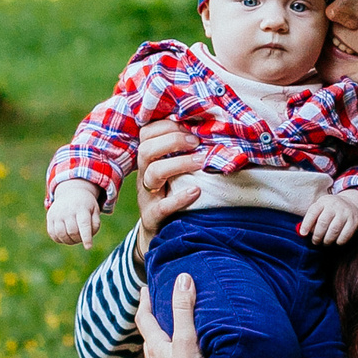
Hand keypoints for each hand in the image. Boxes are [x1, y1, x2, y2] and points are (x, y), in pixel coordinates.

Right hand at [46, 181, 102, 247]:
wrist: (71, 192)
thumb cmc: (86, 205)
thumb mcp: (95, 211)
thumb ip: (95, 225)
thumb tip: (88, 238)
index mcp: (81, 208)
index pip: (84, 225)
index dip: (86, 237)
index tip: (88, 247)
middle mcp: (67, 210)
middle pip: (73, 232)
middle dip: (79, 239)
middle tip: (82, 238)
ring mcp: (57, 213)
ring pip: (61, 235)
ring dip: (69, 241)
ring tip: (75, 238)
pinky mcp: (50, 217)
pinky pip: (53, 234)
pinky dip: (60, 239)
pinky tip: (66, 236)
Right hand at [133, 120, 204, 254]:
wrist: (160, 232)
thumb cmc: (173, 193)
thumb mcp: (175, 170)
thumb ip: (186, 150)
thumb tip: (213, 126)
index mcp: (149, 159)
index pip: (147, 132)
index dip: (166, 125)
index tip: (190, 125)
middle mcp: (144, 175)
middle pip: (146, 149)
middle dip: (172, 140)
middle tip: (196, 142)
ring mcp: (147, 196)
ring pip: (153, 173)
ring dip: (179, 163)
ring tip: (202, 161)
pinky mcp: (153, 217)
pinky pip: (162, 207)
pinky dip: (179, 199)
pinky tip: (196, 191)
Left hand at [136, 275, 228, 357]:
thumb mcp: (187, 340)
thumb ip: (184, 310)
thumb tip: (182, 278)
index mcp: (156, 348)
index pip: (144, 320)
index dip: (144, 302)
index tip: (144, 288)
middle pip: (149, 340)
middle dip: (151, 324)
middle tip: (155, 311)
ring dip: (159, 348)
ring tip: (167, 340)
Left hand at [299, 187, 357, 245]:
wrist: (352, 205)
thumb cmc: (331, 210)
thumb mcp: (321, 209)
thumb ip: (312, 219)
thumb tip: (302, 233)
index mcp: (323, 202)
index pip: (313, 212)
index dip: (306, 224)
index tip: (303, 234)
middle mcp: (335, 205)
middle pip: (323, 223)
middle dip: (317, 236)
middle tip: (315, 242)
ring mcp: (345, 213)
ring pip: (334, 230)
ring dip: (327, 240)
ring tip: (325, 243)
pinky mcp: (354, 221)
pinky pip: (345, 235)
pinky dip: (338, 242)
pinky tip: (336, 241)